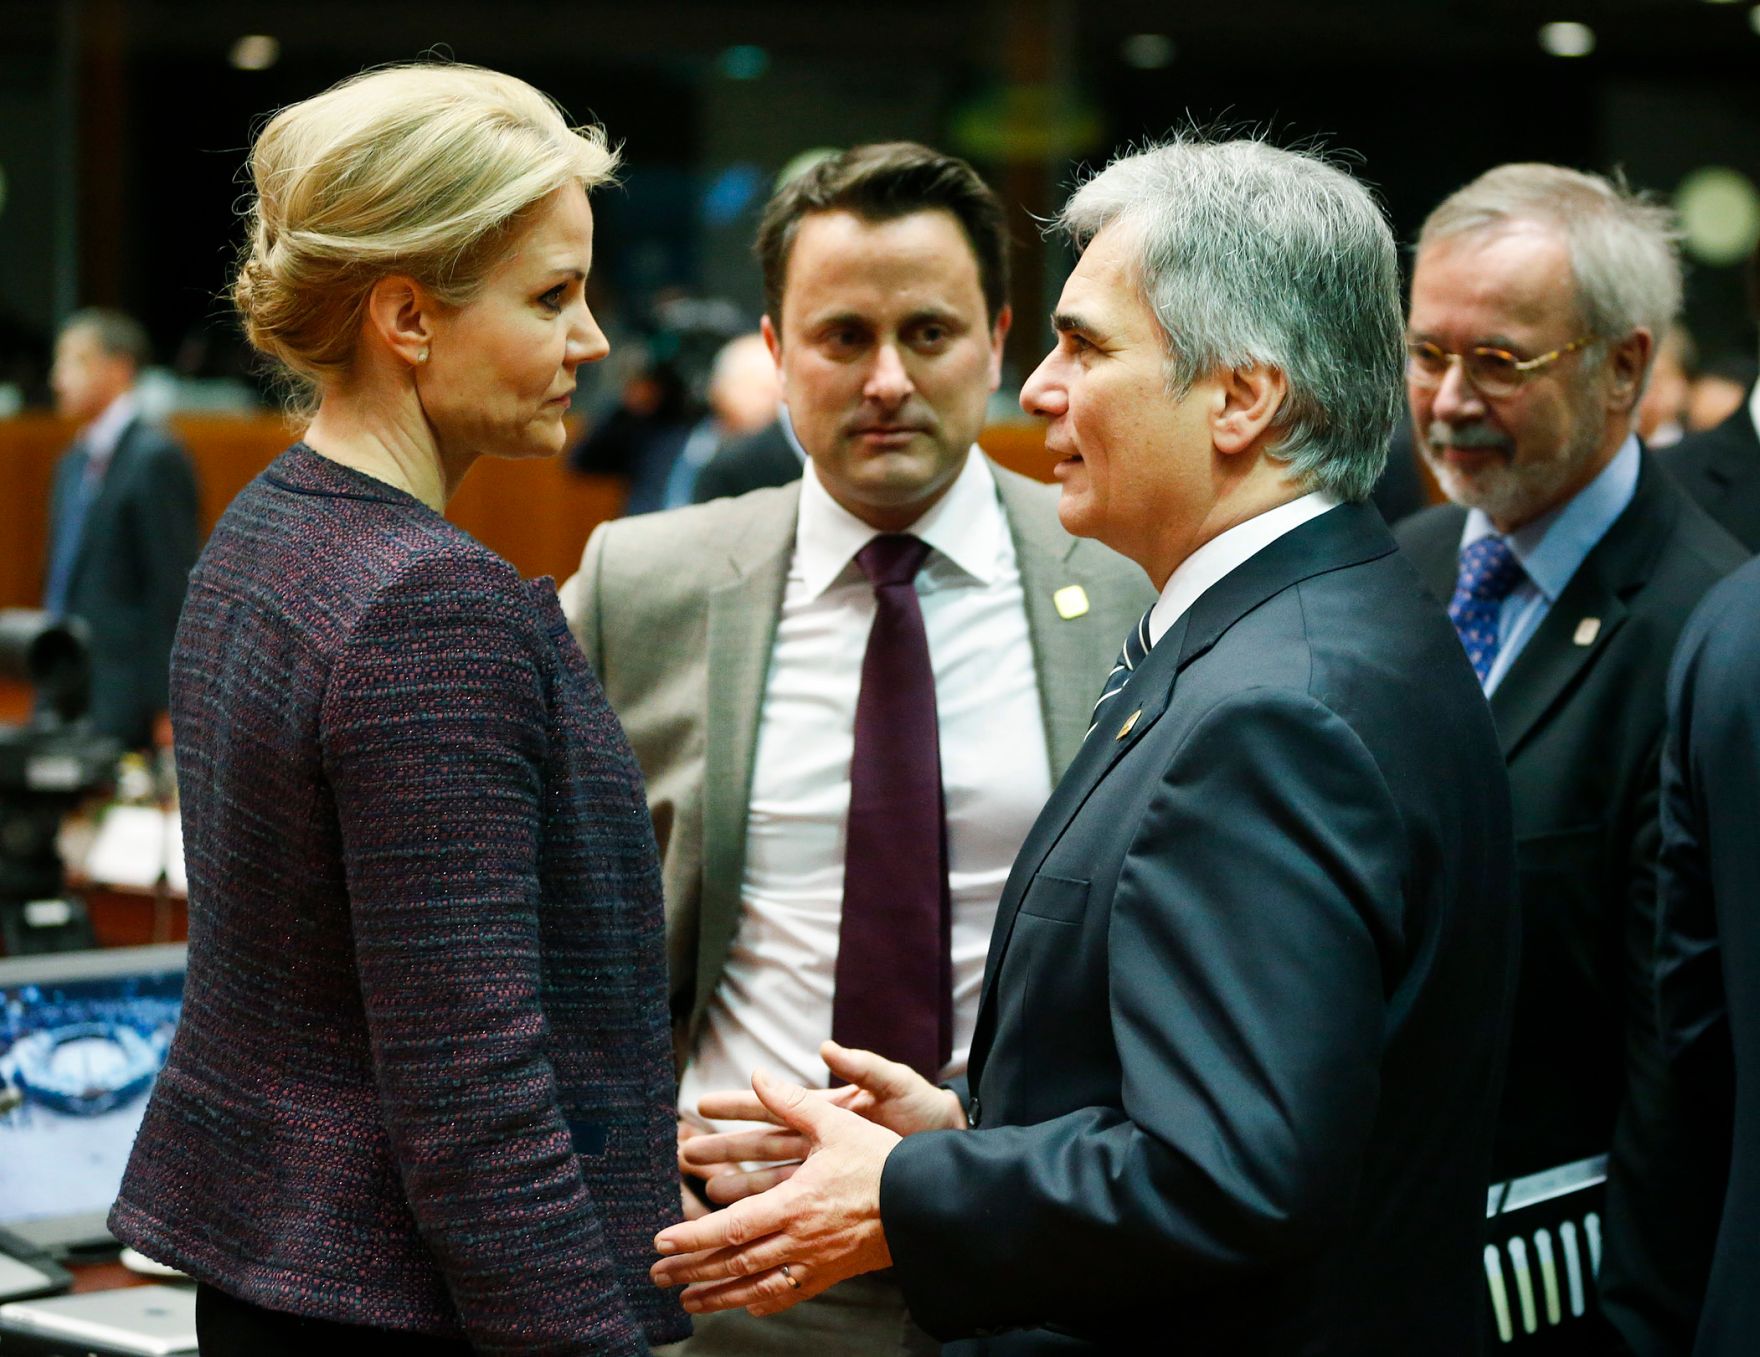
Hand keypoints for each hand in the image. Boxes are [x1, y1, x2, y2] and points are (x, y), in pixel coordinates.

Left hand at [651, 1067, 899, 1316]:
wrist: (928, 1203)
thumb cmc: (882, 1160)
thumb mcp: (837, 1123)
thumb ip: (793, 1101)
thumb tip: (758, 1076)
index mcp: (795, 1203)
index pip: (730, 1226)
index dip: (692, 1235)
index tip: (662, 1239)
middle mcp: (799, 1239)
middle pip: (734, 1262)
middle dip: (690, 1270)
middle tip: (656, 1274)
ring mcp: (815, 1262)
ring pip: (755, 1286)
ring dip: (716, 1294)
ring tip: (686, 1300)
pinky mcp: (832, 1273)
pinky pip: (790, 1295)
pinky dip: (762, 1301)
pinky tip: (745, 1304)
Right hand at [681, 1042, 964, 1205]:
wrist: (952, 1152)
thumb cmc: (926, 1112)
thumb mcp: (895, 1085)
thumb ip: (861, 1067)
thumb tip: (825, 1047)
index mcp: (830, 1110)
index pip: (774, 1104)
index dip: (738, 1104)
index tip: (701, 1103)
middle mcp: (823, 1142)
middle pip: (763, 1146)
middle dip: (726, 1149)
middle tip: (688, 1153)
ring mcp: (829, 1173)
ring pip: (773, 1183)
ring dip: (741, 1187)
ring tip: (708, 1192)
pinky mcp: (840, 1200)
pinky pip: (799, 1211)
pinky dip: (773, 1218)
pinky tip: (749, 1228)